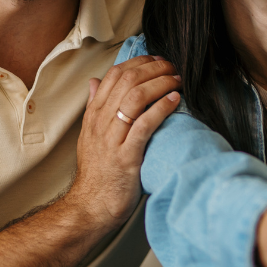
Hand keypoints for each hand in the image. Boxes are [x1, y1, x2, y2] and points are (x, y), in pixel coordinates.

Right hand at [69, 55, 181, 228]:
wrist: (91, 207)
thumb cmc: (97, 173)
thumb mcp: (90, 136)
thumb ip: (94, 107)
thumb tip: (95, 82)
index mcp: (94, 116)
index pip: (114, 75)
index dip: (137, 62)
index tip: (156, 59)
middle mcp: (101, 123)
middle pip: (127, 81)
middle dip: (153, 68)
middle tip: (172, 67)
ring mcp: (112, 139)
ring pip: (135, 98)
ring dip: (160, 83)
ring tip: (177, 80)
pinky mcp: (126, 157)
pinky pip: (144, 125)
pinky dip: (161, 108)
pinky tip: (175, 100)